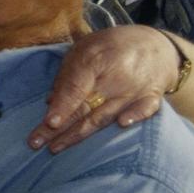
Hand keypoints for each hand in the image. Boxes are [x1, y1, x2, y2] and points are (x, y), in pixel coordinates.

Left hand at [30, 26, 177, 151]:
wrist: (157, 45)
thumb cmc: (111, 47)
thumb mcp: (83, 49)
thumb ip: (67, 75)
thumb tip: (50, 103)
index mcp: (94, 60)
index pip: (75, 87)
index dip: (62, 105)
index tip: (49, 122)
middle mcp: (114, 77)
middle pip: (84, 107)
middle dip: (59, 128)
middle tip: (36, 144)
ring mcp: (135, 88)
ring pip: (104, 116)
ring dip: (80, 133)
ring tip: (56, 147)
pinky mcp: (151, 97)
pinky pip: (144, 108)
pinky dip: (135, 115)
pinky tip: (123, 124)